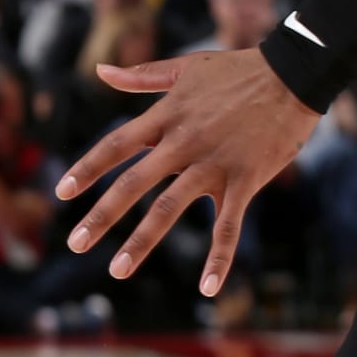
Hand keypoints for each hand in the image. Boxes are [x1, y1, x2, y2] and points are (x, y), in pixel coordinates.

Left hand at [58, 47, 319, 294]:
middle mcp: (183, 142)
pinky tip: (208, 288)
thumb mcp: (185, 68)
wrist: (294, 75)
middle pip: (133, 183)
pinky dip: (220, 258)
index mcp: (165, 116)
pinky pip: (228, 226)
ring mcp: (213, 164)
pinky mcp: (244, 180)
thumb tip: (100, 70)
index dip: (88, 168)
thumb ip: (141, 76)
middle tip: (74, 243)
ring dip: (142, 241)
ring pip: (170, 208)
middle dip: (101, 215)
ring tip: (116, 269)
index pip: (115, 145)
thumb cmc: (238, 70)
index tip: (62, 192)